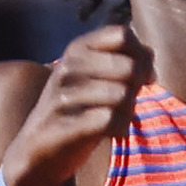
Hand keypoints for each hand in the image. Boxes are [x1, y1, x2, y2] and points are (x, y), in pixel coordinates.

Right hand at [0, 26, 153, 185]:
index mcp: (77, 48)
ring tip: (117, 118)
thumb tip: (150, 53)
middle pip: (129, 66)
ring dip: (129, 111)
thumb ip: (122, 60)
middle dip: (138, 87)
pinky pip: (110, 120)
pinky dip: (121, 128)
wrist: (36, 151)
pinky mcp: (64, 126)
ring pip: (122, 94)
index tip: (142, 76)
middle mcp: (68, 67)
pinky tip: (113, 132)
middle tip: (128, 102)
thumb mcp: (93, 77)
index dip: (141, 56)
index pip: (122, 34)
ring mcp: (63, 96)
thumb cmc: (75, 111)